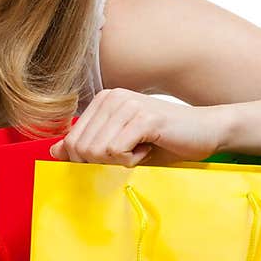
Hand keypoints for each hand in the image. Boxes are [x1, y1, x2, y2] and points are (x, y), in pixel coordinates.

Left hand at [49, 89, 231, 165]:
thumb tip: (54, 151)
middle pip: (82, 148)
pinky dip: (132, 160)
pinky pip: (117, 151)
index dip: (89, 160)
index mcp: (103, 101)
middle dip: (104, 162)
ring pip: (98, 151)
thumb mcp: (120, 147)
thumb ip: (87, 147)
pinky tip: (149, 148)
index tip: (118, 155)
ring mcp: (127, 105)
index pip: (72, 141)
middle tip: (131, 154)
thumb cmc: (164, 142)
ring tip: (142, 148)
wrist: (207, 132)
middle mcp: (112, 98)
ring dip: (121, 162)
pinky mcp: (143, 118)